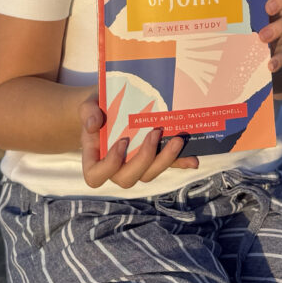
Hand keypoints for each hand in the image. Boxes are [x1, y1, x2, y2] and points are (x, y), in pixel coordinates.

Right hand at [78, 93, 198, 188]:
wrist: (110, 104)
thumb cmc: (97, 107)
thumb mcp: (88, 104)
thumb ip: (88, 112)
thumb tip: (93, 124)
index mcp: (95, 158)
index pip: (95, 176)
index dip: (110, 165)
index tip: (122, 142)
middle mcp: (115, 167)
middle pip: (128, 178)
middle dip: (144, 159)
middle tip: (155, 133)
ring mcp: (136, 164)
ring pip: (149, 174)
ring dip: (165, 160)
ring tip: (177, 139)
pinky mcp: (154, 157)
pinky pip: (167, 165)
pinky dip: (181, 162)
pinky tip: (194, 158)